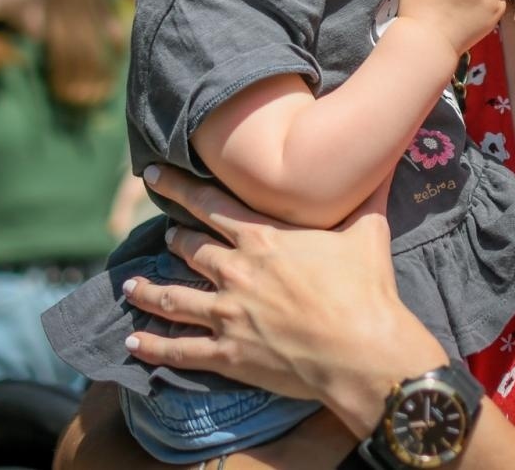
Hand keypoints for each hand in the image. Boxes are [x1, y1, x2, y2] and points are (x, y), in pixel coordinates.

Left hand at [118, 167, 445, 432]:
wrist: (365, 351)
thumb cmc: (367, 291)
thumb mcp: (367, 231)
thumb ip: (368, 195)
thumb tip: (384, 159)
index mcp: (263, 238)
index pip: (209, 204)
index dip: (178, 188)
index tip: (153, 176)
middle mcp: (237, 271)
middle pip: (189, 249)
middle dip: (172, 239)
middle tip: (161, 235)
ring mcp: (228, 314)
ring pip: (173, 297)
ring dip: (147, 290)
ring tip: (129, 286)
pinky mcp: (228, 353)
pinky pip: (180, 349)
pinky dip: (153, 347)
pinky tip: (132, 342)